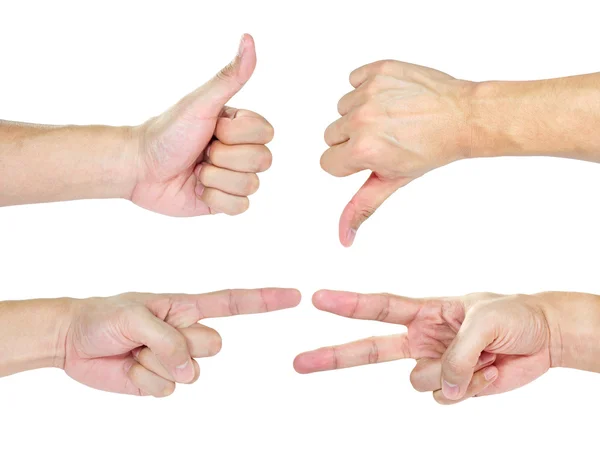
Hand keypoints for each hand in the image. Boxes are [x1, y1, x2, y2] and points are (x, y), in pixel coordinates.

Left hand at [63, 288, 299, 396]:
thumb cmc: (105, 316)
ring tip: (135, 350)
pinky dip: (145, 381)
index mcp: (186, 307)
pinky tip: (128, 367)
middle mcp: (187, 332)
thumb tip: (190, 370)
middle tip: (151, 336)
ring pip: (192, 372)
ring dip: (159, 364)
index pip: (234, 303)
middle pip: (214, 344)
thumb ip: (169, 339)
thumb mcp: (136, 316)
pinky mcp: (160, 382)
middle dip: (185, 344)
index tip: (294, 296)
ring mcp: (175, 359)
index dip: (265, 300)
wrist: (73, 341)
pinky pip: (167, 390)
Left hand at [130, 34, 273, 215]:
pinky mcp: (224, 202)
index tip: (211, 130)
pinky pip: (240, 207)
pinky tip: (197, 190)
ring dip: (216, 179)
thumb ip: (229, 77)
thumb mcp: (200, 103)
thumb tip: (249, 39)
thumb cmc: (167, 132)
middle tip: (201, 152)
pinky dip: (215, 199)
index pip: (266, 134)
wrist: (139, 168)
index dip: (237, 136)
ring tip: (196, 171)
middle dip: (225, 158)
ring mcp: (234, 178)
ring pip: (252, 185)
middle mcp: (241, 151)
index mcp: (240, 127)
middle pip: (263, 161)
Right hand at [294, 290, 554, 404]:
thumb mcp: (486, 320)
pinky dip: (468, 389)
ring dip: (450, 375)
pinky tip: (487, 373)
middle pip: (370, 350)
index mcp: (426, 311)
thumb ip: (456, 352)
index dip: (346, 304)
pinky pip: (445, 399)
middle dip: (333, 355)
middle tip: (299, 362)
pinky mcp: (453, 386)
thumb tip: (441, 385)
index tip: (316, 298)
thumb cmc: (513, 315)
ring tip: (480, 358)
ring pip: (418, 382)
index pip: (379, 307)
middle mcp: (422, 338)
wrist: (545, 338)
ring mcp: (435, 363)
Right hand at [322, 60, 474, 245]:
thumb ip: (362, 207)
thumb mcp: (393, 181)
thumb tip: (344, 237)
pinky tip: (390, 98)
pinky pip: (354, 79)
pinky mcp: (378, 69)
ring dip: (360, 112)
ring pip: (342, 108)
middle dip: (352, 138)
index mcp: (363, 150)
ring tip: (391, 117)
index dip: (350, 163)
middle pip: (331, 135)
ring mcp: (369, 92)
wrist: (464, 117)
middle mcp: (362, 119)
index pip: (328, 162)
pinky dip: (367, 87)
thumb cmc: (432, 151)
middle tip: (385, 138)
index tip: (374, 157)